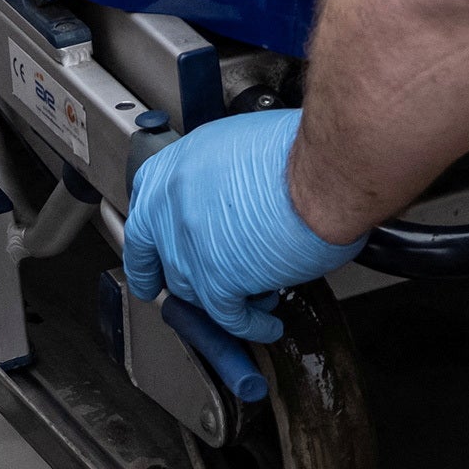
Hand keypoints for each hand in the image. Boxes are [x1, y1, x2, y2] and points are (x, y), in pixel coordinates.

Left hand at [118, 111, 355, 342]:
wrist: (323, 170)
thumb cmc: (296, 151)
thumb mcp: (238, 144)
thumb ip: (217, 176)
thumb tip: (227, 195)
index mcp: (175, 169)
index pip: (145, 215)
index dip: (152, 243)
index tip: (150, 258)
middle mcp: (173, 208)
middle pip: (168, 258)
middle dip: (185, 279)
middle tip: (194, 291)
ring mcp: (190, 247)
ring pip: (196, 291)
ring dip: (226, 299)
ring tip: (256, 298)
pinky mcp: (220, 280)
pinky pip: (230, 316)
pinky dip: (252, 324)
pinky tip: (266, 324)